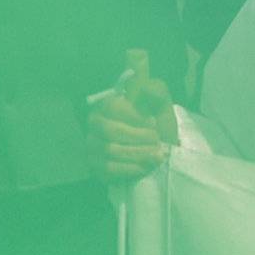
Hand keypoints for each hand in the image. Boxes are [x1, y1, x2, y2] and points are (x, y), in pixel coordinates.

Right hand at [89, 47, 177, 184]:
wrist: (156, 153)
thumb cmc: (156, 126)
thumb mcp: (162, 106)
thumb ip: (157, 92)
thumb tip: (145, 86)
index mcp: (108, 104)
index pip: (113, 107)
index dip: (135, 117)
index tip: (154, 123)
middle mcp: (95, 123)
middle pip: (111, 131)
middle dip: (138, 138)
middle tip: (157, 142)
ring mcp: (92, 145)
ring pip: (111, 151)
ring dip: (138, 154)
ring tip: (155, 156)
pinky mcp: (95, 166)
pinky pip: (109, 169)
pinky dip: (131, 168)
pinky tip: (144, 167)